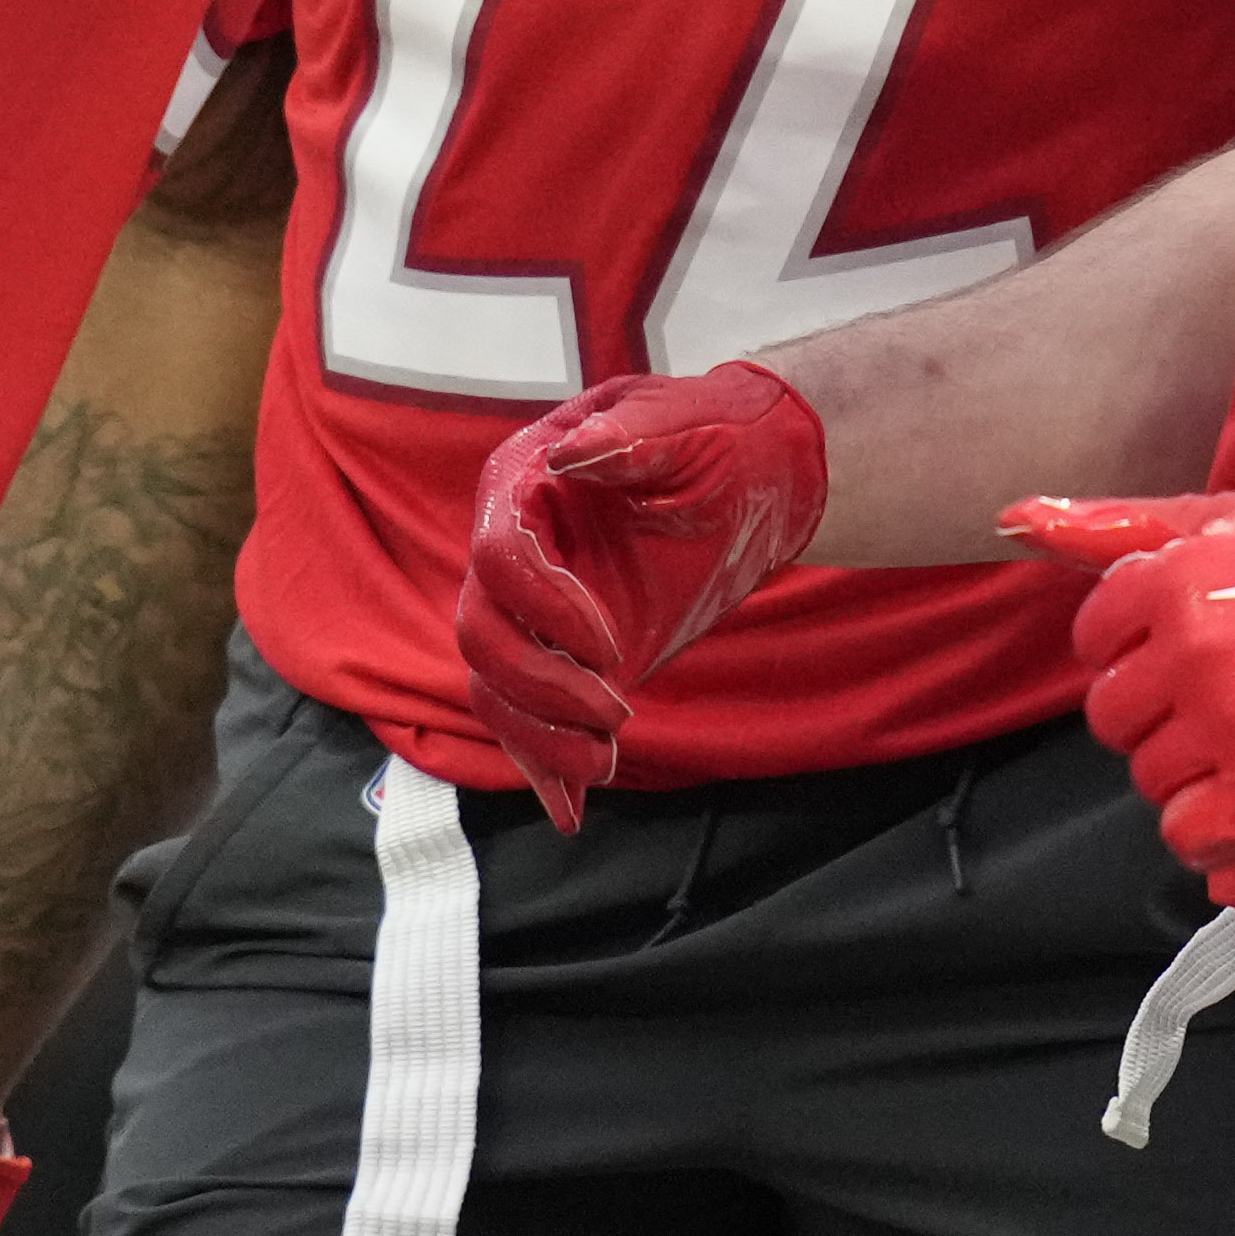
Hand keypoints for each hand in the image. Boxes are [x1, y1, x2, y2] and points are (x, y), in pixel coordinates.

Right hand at [457, 362, 828, 827]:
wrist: (754, 476)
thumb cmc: (721, 437)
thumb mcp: (688, 424)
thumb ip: (632, 435)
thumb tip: (571, 453)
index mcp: (525, 481)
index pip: (497, 558)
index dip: (546, 610)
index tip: (614, 646)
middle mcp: (512, 547)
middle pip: (480, 633)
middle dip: (540, 686)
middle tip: (618, 713)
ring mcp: (535, 608)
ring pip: (492, 686)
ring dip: (539, 736)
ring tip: (607, 763)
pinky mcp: (565, 654)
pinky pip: (528, 715)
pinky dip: (543, 765)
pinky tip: (573, 811)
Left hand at [1007, 494, 1234, 899]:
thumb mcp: (1231, 520)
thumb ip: (1116, 526)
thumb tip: (1010, 516)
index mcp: (1178, 584)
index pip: (1095, 641)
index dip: (1133, 647)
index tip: (1183, 647)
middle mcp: (1198, 658)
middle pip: (1114, 719)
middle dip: (1155, 713)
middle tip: (1216, 698)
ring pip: (1150, 779)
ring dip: (1187, 769)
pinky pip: (1190, 834)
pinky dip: (1210, 825)